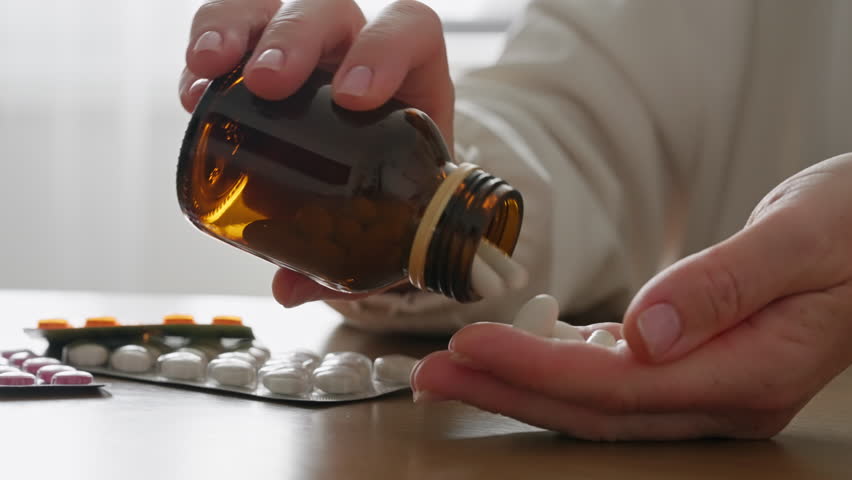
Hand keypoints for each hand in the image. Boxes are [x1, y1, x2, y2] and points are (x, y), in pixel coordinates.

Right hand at [179, 0, 453, 306]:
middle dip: (295, 38)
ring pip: (273, 7)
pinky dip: (208, 46)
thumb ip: (356, 260)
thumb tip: (289, 289)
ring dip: (236, 28)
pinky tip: (192, 87)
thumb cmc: (394, 201)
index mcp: (410, 81)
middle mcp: (356, 52)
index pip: (409, 32)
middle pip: (330, 12)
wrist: (375, 190)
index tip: (353, 97)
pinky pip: (231, 28)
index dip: (384, 48)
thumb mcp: (390, 229)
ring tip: (207, 68)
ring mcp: (308, 50)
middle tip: (268, 84)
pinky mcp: (262, 55)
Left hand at [412, 153, 851, 439]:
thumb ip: (725, 285)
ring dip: (522, 384)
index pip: (622, 387)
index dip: (539, 371)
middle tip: (432, 375)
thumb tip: (645, 333)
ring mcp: (713, 391)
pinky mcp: (700, 370)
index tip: (472, 344)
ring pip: (599, 402)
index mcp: (753, 372)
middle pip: (597, 409)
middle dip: (508, 391)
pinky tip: (522, 357)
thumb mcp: (801, 236)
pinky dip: (561, 371)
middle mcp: (727, 398)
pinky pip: (618, 382)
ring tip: (455, 367)